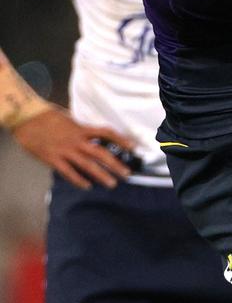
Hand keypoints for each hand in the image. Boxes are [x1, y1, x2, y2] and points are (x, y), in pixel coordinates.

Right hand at [12, 107, 133, 189]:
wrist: (27, 118)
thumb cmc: (47, 116)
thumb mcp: (69, 119)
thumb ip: (81, 129)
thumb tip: (92, 135)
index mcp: (82, 128)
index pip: (107, 133)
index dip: (121, 140)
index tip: (133, 147)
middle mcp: (77, 140)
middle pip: (101, 153)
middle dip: (116, 164)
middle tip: (127, 174)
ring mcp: (65, 150)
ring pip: (88, 165)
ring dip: (101, 175)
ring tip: (112, 184)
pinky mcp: (53, 159)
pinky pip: (68, 172)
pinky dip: (78, 180)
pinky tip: (86, 186)